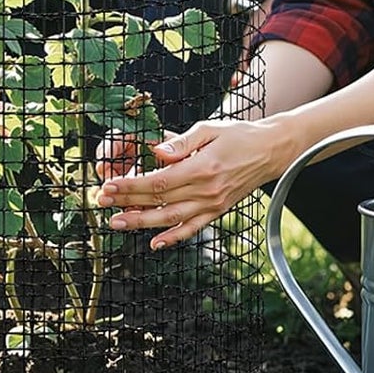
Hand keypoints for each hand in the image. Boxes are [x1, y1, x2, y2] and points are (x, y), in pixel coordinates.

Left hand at [95, 116, 296, 248]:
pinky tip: (155, 243)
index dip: (131, 186)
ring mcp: (213, 205)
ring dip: (141, 223)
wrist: (271, 152)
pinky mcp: (218, 211)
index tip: (110, 185)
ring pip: (171, 219)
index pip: (158, 181)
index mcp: (202, 168)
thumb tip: (155, 151)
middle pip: (159, 201)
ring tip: (117, 223)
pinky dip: (174, 238)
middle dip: (127, 203)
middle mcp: (207, 191)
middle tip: (102, 203)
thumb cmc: (239, 136)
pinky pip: (193, 228)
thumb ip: (181, 142)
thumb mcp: (209, 129)